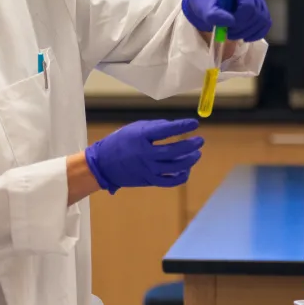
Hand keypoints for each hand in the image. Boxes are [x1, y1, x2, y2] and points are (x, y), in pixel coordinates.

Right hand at [84, 119, 203, 194]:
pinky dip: (181, 176)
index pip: (166, 130)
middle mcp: (145, 154)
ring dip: (189, 160)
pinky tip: (186, 170)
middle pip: (174, 151)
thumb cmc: (120, 142)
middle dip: (190, 145)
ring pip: (175, 167)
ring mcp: (148, 169)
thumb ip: (155, 127)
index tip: (194, 123)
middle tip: (200, 140)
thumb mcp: (134, 128)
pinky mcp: (149, 180)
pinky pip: (170, 181)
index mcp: (140, 137)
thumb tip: (174, 127)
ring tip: (196, 154)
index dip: (182, 126)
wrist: (104, 164)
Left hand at [181, 0, 271, 41]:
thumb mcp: (203, 9)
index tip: (226, 27)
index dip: (239, 20)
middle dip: (243, 27)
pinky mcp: (260, 4)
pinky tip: (246, 37)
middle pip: (257, 12)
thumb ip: (214, 15)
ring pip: (263, 18)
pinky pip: (265, 22)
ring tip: (234, 34)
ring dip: (249, 31)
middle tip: (228, 33)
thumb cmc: (203, 2)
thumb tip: (232, 21)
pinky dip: (257, 32)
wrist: (204, 1)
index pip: (248, 4)